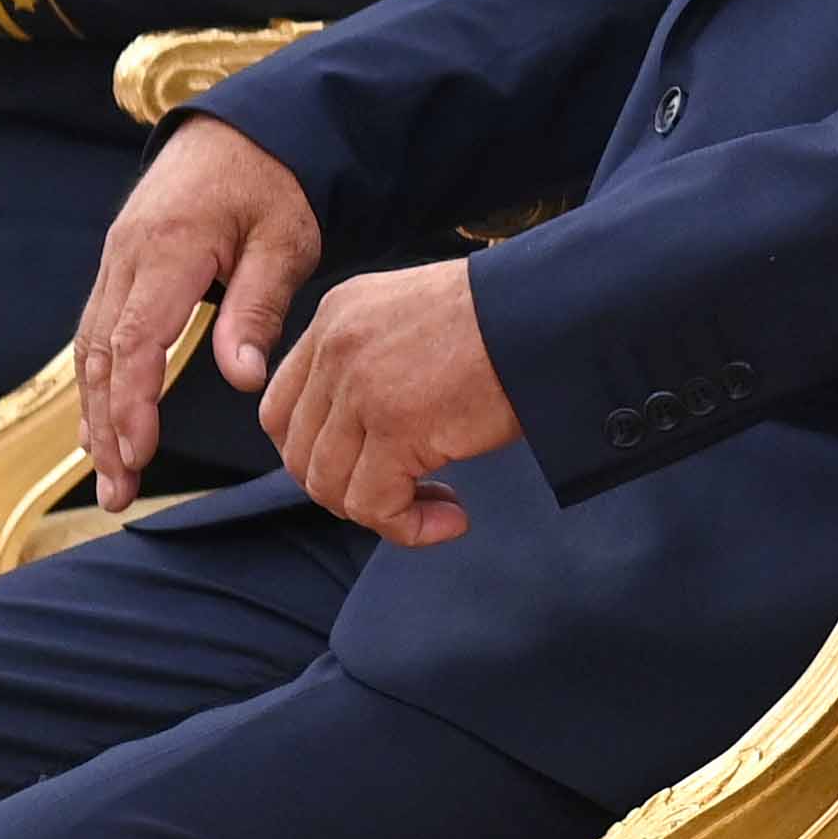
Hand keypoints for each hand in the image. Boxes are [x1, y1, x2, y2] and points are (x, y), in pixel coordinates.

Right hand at [74, 116, 324, 504]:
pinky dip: (98, 382)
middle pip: (100, 355)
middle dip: (104, 427)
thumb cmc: (273, 185)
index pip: (135, 340)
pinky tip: (104, 424)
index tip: (136, 454)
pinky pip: (98, 331)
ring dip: (95, 414)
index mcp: (167, 249)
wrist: (245, 131)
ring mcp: (115, 260)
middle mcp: (126, 257)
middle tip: (116, 492)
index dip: (131, 403)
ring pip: (91, 349)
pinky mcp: (120, 266)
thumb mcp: (284, 241)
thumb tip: (241, 380)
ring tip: (110, 477)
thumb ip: (257, 310)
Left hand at [259, 258, 515, 545]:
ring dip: (384, 513)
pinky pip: (376, 506)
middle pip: (300, 454)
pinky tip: (453, 519)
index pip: (282, 407)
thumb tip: (366, 439)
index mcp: (338, 315)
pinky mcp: (396, 426)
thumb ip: (375, 363)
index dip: (316, 454)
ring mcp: (360, 387)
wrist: (555, 311)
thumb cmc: (511, 318)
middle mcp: (335, 347)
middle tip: (410, 496)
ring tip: (440, 509)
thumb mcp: (418, 321)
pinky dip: (409, 527)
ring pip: (331, 487)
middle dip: (350, 490)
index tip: (368, 468)